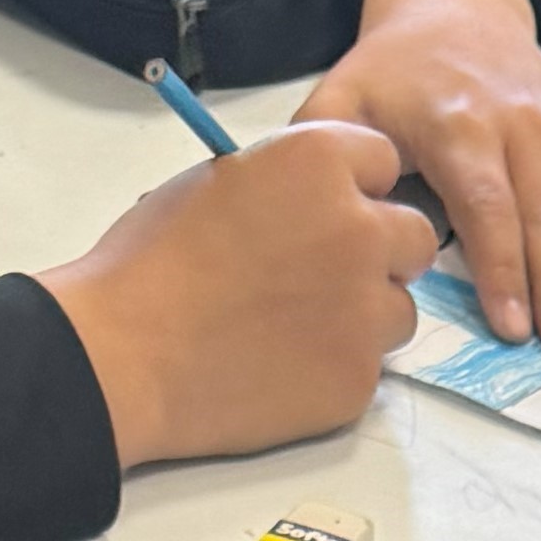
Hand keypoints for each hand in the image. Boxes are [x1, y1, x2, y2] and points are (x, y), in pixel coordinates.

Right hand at [43, 123, 437, 473]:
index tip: (327, 211)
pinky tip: (282, 368)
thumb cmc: (152, 261)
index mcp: (321, 163)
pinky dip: (335, 367)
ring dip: (364, 315)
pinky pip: (369, 368)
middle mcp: (361, 230)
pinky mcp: (359, 379)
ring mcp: (366, 310)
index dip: (357, 188)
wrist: (126, 355)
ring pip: (399, 309)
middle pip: (414, 237)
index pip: (384, 161)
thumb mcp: (219, 182)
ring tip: (295, 327)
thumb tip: (310, 204)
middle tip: (324, 275)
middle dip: (380, 253)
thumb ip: (286, 184)